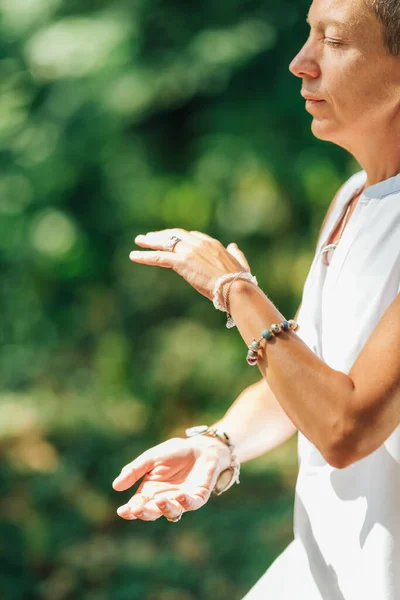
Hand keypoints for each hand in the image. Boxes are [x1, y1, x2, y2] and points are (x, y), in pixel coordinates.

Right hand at [112, 435, 231, 521]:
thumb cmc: (174, 453)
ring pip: (173, 513)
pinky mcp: (198, 496)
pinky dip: (185, 502)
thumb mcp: (150, 458)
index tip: (122, 511)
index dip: (130, 510)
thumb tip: (115, 486)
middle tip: (137, 508)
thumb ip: (134, 470)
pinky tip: (179, 495)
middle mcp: (165, 499)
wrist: (200, 447)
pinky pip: (192, 504)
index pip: (138, 505)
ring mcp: (182, 500)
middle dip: (145, 513)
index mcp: (151, 492)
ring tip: (158, 500)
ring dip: (165, 509)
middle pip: (153, 513)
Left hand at [129, 229, 251, 300]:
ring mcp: (188, 251)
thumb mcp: (240, 263)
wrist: (235, 286)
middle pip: (175, 235)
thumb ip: (236, 253)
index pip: (191, 236)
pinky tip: (134, 256)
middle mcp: (198, 243)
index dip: (179, 237)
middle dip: (161, 235)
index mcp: (211, 243)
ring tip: (138, 242)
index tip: (172, 238)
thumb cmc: (240, 280)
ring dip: (149, 242)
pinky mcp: (181, 262)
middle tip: (149, 237)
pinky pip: (158, 257)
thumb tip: (234, 246)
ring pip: (164, 242)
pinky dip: (144, 256)